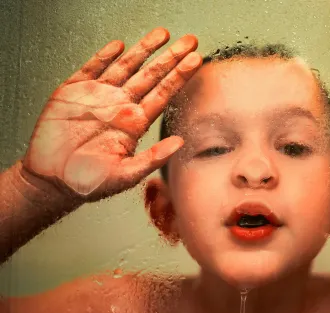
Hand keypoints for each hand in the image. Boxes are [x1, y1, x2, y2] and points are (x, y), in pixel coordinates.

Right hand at [22, 28, 200, 201]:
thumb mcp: (125, 174)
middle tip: (189, 40)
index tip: (197, 60)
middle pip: (151, 75)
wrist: (53, 181)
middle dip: (171, 57)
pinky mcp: (73, 92)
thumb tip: (180, 143)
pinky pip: (91, 68)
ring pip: (126, 66)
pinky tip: (119, 46)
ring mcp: (98, 97)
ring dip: (144, 50)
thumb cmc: (89, 182)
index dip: (180, 76)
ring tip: (162, 34)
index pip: (164, 94)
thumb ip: (153, 158)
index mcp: (135, 123)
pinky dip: (104, 56)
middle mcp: (121, 107)